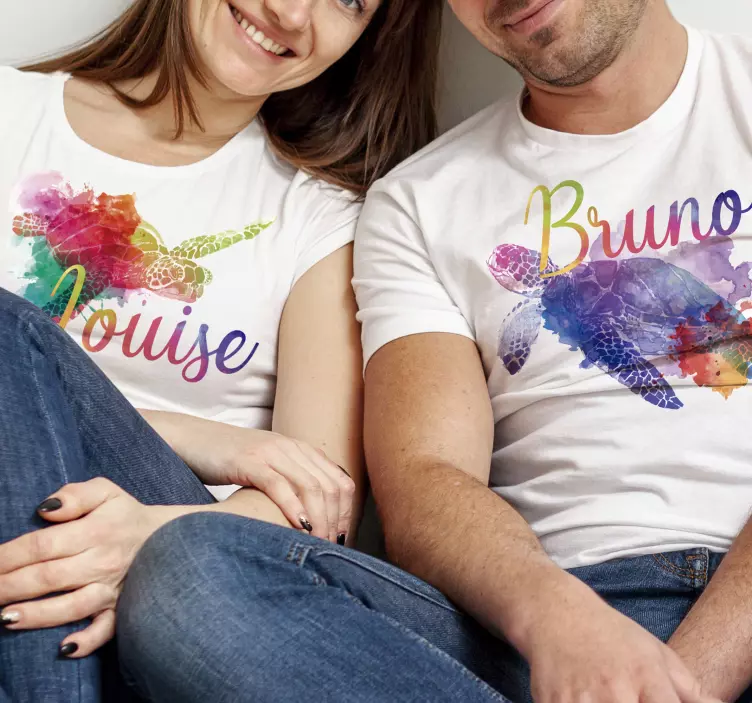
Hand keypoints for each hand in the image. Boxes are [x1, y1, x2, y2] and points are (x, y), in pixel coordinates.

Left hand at [0, 479, 170, 656]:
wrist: (170, 537)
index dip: (10, 555)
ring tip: (5, 618)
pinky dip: (87, 641)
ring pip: (70, 607)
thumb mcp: (106, 491)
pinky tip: (65, 647)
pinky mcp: (121, 609)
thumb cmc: (126, 515)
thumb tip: (45, 509)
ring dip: (36, 615)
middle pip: (48, 577)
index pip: (43, 545)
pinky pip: (106, 630)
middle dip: (10, 586)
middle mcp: (102, 562)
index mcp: (95, 531)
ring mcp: (112, 589)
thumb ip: (76, 494)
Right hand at [147, 412, 355, 543]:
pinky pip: (278, 484)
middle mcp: (291, 448)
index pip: (340, 481)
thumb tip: (313, 518)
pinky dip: (292, 506)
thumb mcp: (269, 467)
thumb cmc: (230, 461)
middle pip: (330, 487)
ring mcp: (271, 452)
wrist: (193, 439)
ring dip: (319, 519)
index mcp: (300, 450)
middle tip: (330, 548)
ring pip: (311, 486)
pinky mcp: (249, 461)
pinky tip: (298, 526)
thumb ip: (292, 482)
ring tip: (317, 543)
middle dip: (336, 521)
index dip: (347, 513)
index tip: (343, 539)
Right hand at [521, 574, 724, 702]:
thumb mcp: (655, 652)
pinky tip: (580, 697)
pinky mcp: (553, 702)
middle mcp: (615, 689)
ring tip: (602, 697)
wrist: (555, 612)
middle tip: (625, 699)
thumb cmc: (610, 634)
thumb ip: (690, 690)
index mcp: (646, 676)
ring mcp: (581, 698)